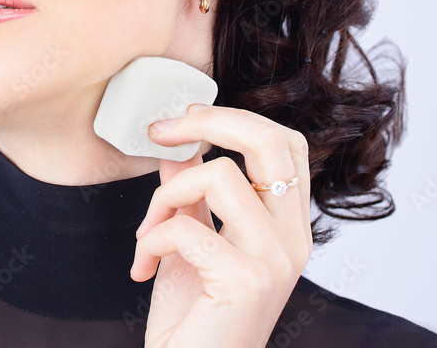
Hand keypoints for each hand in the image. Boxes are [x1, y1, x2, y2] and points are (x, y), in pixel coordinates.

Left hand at [130, 103, 312, 347]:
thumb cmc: (193, 317)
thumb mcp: (191, 241)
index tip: (183, 124)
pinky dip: (151, 239)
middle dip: (207, 122)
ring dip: (164, 196)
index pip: (286, 144)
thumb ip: (190, 192)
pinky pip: (186, 226)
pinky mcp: (246, 280)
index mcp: (288, 226)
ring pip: (220, 175)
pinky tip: (143, 266)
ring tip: (148, 233)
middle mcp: (293, 239)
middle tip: (161, 133)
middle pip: (269, 141)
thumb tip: (175, 143)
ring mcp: (275, 260)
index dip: (234, 119)